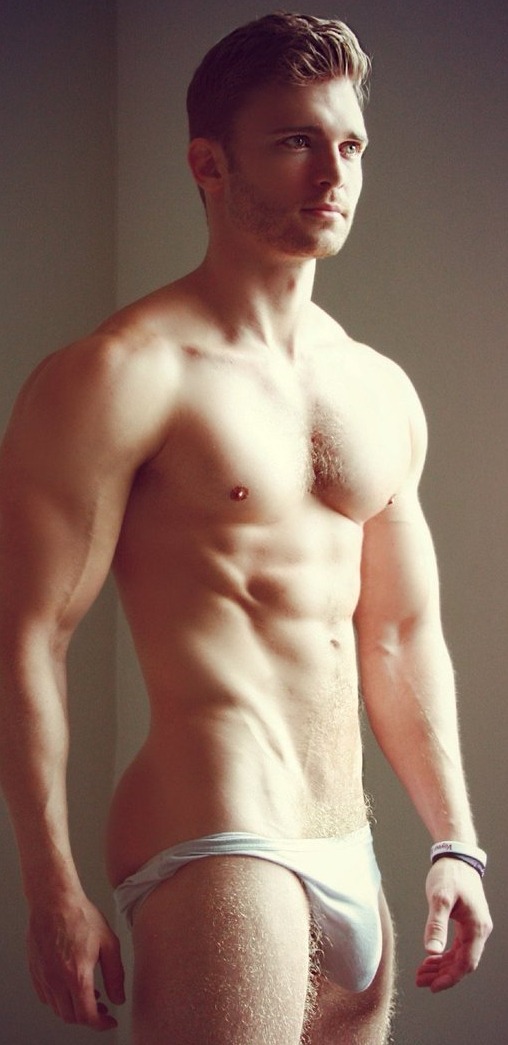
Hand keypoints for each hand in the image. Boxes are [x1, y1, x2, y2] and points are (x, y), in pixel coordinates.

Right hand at [27, 891, 124, 1029]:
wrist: (54, 900)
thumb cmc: (80, 916)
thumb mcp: (109, 943)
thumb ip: (115, 975)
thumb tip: (118, 998)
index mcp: (77, 976)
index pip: (87, 1016)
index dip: (101, 1024)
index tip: (109, 1021)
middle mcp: (56, 981)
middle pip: (71, 1017)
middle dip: (88, 1017)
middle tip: (101, 1009)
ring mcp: (43, 977)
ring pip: (57, 1008)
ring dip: (73, 1009)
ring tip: (87, 995)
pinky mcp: (35, 971)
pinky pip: (45, 996)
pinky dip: (59, 999)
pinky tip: (69, 986)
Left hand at [416, 858, 492, 991]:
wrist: (456, 856)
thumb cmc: (449, 874)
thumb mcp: (439, 898)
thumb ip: (436, 924)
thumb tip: (431, 951)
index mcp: (476, 927)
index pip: (465, 963)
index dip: (449, 978)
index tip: (432, 987)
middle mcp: (479, 930)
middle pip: (462, 963)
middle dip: (442, 975)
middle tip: (420, 981)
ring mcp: (474, 927)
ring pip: (459, 956)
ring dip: (441, 966)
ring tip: (421, 973)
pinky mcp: (467, 922)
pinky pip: (458, 946)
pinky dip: (444, 954)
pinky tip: (429, 958)